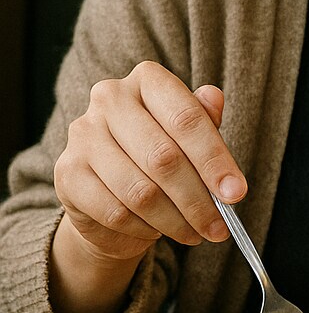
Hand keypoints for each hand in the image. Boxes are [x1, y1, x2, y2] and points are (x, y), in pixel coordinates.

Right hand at [54, 63, 246, 263]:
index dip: (215, 160)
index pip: (186, 118)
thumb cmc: (159, 154)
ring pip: (141, 191)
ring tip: (197, 233)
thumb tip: (215, 99)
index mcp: (147, 79)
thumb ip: (203, 121)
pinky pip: (116, 212)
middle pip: (164, 157)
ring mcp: (83, 135)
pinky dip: (145, 229)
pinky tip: (160, 232)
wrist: (110, 188)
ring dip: (176, 221)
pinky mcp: (67, 173)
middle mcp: (109, 98)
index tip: (236, 194)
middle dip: (198, 200)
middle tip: (220, 226)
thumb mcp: (188, 135)